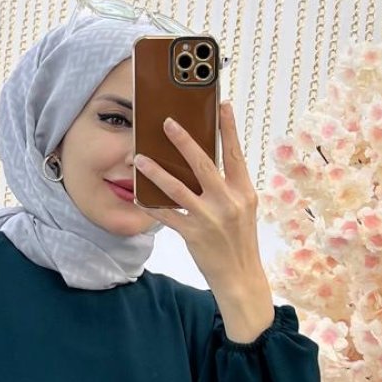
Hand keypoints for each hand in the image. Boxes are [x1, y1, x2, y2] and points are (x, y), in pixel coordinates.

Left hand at [134, 100, 262, 287]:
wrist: (241, 276)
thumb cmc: (240, 240)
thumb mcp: (242, 208)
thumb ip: (229, 185)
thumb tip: (209, 160)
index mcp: (243, 191)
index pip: (235, 153)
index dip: (229, 128)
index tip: (223, 105)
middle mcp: (228, 201)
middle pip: (203, 164)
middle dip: (183, 140)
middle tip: (167, 122)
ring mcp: (209, 218)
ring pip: (177, 188)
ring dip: (156, 171)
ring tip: (139, 158)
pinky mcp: (193, 234)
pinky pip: (166, 215)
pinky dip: (150, 204)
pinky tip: (137, 194)